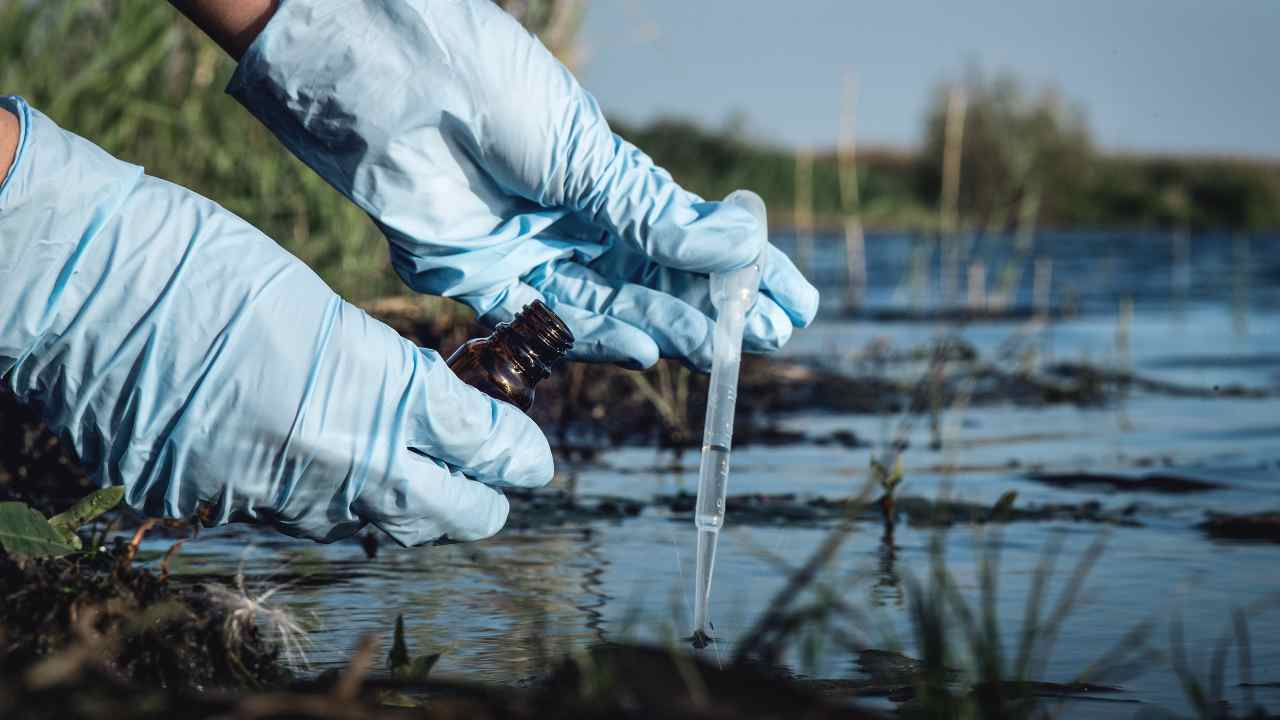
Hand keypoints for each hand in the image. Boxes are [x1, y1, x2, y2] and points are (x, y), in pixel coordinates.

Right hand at [0, 96, 551, 544]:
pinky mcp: (214, 508)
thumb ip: (386, 375)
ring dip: (404, 504)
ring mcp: (271, 497)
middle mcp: (334, 464)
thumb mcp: (323, 309)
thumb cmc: (206, 263)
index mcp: (375, 393)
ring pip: (373, 528)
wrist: (83, 286)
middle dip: (481, 499)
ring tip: (412, 471)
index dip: (518, 454)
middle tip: (490, 476)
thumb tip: (429, 415)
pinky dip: (322, 499)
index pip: (482, 448)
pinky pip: (294, 520)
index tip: (532, 457)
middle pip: (448, 516)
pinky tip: (317, 464)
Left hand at [227, 0, 819, 370]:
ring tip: (724, 349)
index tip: (794, 299)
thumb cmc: (492, 89)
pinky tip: (651, 350)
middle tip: (771, 337)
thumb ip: (653, 216)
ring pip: (614, 306)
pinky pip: (550, 323)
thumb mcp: (587, 154)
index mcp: (604, 176)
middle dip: (716, 309)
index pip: (688, 234)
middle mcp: (572, 219)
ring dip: (670, 329)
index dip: (742, 269)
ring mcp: (530, 251)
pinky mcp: (481, 281)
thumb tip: (742, 246)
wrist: (394, 82)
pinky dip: (601, 338)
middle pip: (657, 280)